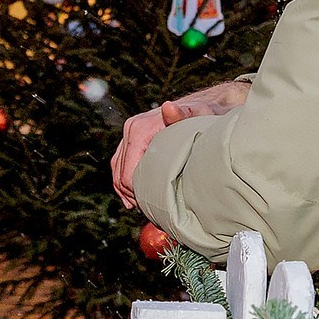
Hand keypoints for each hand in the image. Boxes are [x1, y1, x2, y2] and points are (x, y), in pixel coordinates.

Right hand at [113, 78, 250, 206]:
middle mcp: (131, 129)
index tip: (152, 206)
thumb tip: (168, 108)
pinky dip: (126, 181)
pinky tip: (135, 197)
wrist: (200, 106)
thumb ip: (182, 115)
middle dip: (132, 194)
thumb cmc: (201, 115)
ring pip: (118, 170)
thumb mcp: (196, 116)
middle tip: (149, 211)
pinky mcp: (132, 140)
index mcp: (140, 128)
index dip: (137, 193)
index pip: (128, 172)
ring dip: (127, 190)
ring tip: (142, 208)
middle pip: (120, 173)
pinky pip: (121, 164)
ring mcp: (130, 134)